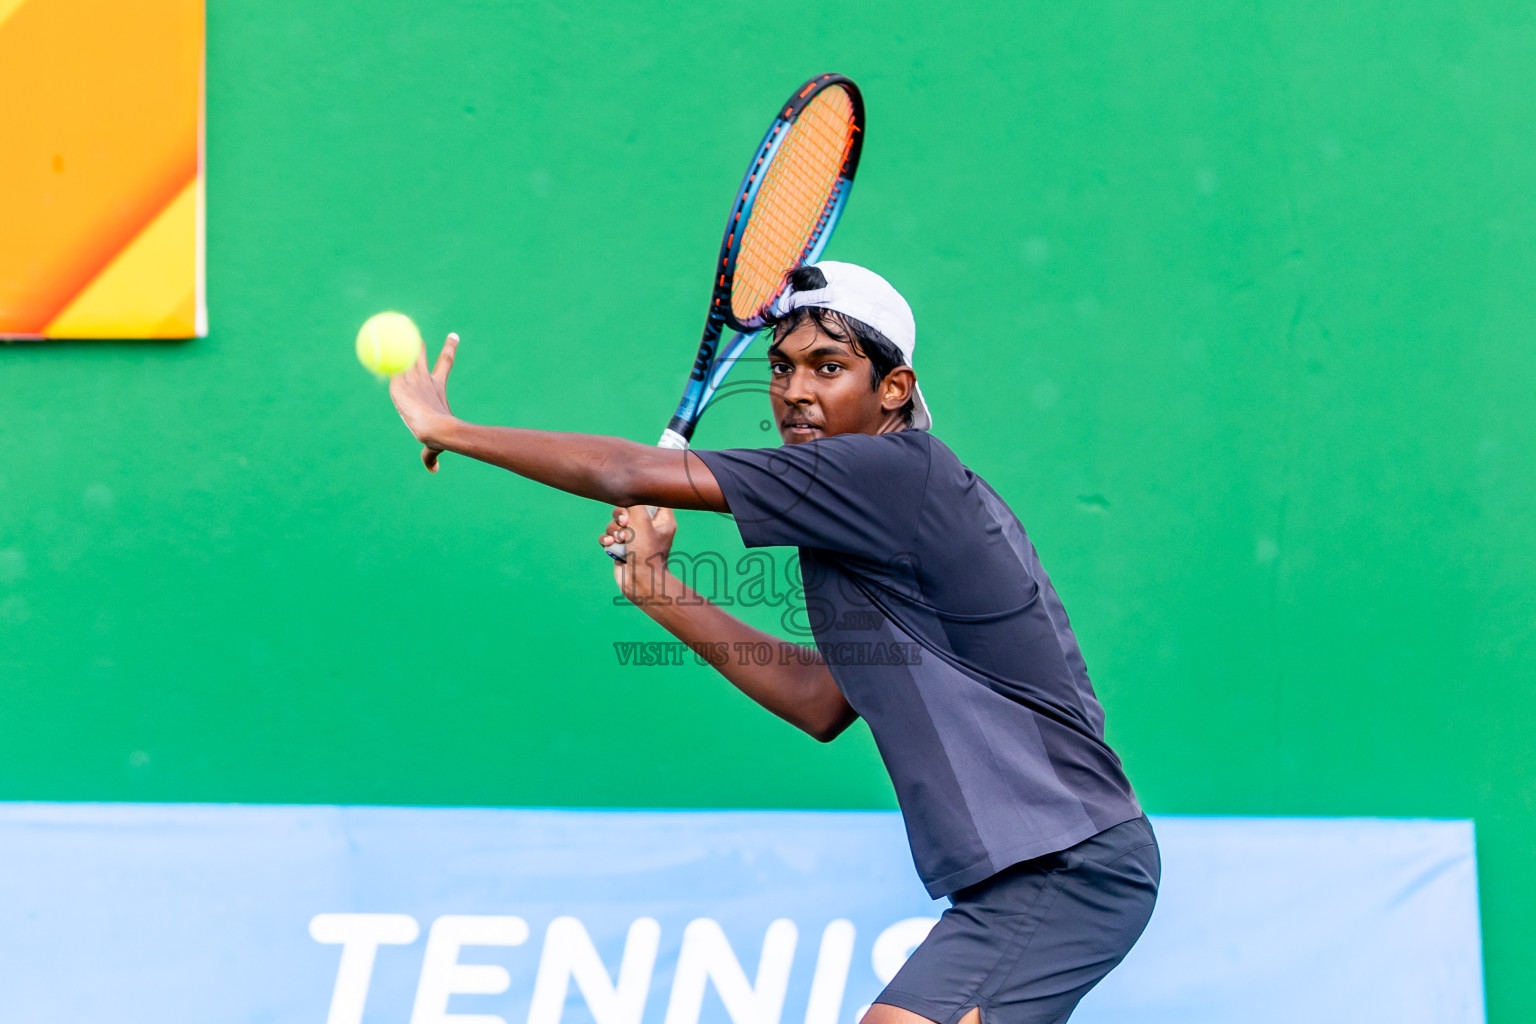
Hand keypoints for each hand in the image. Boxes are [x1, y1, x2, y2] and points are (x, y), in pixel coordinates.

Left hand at [389, 332, 458, 471]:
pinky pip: (389, 363)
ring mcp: (411, 380)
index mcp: (437, 388)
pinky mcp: (397, 384)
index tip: (454, 334)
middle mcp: (424, 380)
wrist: (438, 428)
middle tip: (414, 331)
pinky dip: (385, 349)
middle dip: (418, 343)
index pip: (445, 363)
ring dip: (400, 339)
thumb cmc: (440, 437)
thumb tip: (433, 471)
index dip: (449, 348)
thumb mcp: (432, 447)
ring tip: (399, 322)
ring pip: (403, 355)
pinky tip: (382, 334)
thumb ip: (430, 457)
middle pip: (420, 355)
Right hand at [601, 504, 677, 606]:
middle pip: (629, 509)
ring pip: (616, 523)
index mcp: (662, 520)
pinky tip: (609, 544)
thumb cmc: (646, 551)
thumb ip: (634, 502)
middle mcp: (649, 528)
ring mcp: (634, 539)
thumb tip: (626, 495)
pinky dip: (607, 539)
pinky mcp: (621, 549)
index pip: (653, 499)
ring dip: (613, 529)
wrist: (640, 581)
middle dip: (621, 515)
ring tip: (619, 540)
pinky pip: (608, 536)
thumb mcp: (642, 520)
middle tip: (624, 523)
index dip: (640, 498)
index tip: (633, 502)